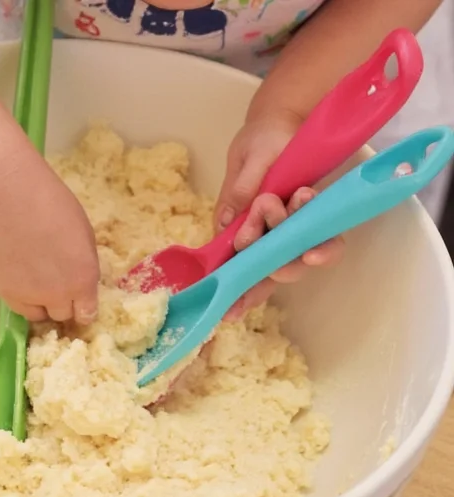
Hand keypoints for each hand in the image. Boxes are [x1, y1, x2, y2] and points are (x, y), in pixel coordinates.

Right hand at [0, 140, 99, 323]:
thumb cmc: (51, 203)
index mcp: (83, 279)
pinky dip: (20, 296)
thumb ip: (82, 264)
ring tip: (34, 281)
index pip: (87, 314)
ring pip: (37, 314)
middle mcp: (57, 295)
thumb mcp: (83, 233)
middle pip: (63, 315)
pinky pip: (16, 305)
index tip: (78, 300)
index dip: (83, 307)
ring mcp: (27, 296)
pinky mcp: (1, 290)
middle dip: (62, 302)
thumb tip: (78, 280)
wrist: (7, 194)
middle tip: (54, 283)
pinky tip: (18, 276)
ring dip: (40, 303)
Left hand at [214, 112, 344, 318]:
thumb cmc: (270, 137)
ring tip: (234, 304)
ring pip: (271, 270)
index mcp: (308, 207)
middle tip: (249, 249)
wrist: (265, 130)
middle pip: (295, 262)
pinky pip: (248, 266)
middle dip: (274, 264)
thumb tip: (229, 220)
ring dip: (253, 285)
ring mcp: (273, 236)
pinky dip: (238, 287)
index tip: (310, 255)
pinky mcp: (252, 239)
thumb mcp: (258, 153)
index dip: (322, 252)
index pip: (325, 237)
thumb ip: (246, 184)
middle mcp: (295, 228)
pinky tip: (227, 309)